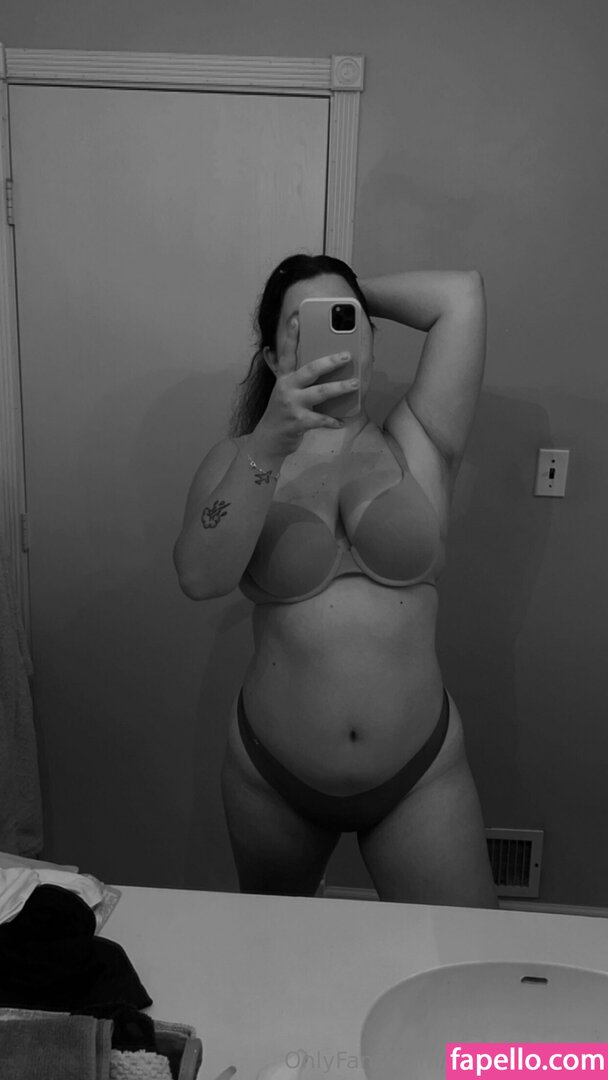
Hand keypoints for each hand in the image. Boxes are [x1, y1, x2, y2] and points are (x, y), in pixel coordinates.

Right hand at [254, 316, 358, 455]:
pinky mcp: (299, 422)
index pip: (287, 352)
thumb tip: (282, 352)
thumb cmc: (281, 412)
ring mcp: (292, 405)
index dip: (291, 335)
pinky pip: (321, 419)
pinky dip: (333, 421)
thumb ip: (288, 373)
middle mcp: (287, 388)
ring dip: (339, 388)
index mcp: (284, 377)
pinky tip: (343, 420)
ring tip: (355, 384)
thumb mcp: (282, 390)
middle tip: (347, 355)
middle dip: (330, 362)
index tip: (297, 317)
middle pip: (310, 370)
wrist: (269, 439)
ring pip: (320, 393)